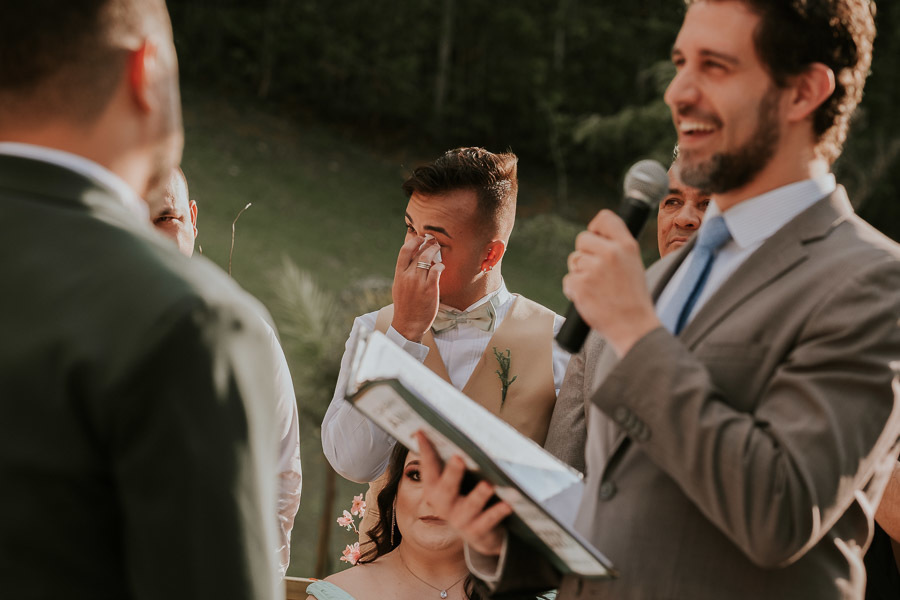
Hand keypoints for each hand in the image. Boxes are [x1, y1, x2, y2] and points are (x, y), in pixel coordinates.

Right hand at [391, 237, 443, 341]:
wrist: (408, 324)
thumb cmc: (405, 306)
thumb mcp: (399, 286)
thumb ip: (404, 272)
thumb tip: (412, 259)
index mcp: (399, 275)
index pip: (404, 251)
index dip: (413, 241)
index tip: (420, 238)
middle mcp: (408, 276)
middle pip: (419, 253)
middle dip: (428, 245)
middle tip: (434, 242)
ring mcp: (419, 282)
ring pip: (428, 259)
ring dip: (434, 251)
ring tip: (438, 249)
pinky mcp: (430, 289)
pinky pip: (436, 270)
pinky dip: (440, 266)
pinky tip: (441, 266)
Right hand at [416, 431, 511, 555]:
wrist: (480, 535)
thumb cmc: (466, 496)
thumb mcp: (455, 481)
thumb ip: (453, 461)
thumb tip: (459, 427)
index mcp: (434, 489)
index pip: (428, 468)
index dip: (425, 451)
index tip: (422, 432)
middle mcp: (443, 504)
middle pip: (446, 488)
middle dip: (452, 473)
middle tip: (458, 458)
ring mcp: (460, 519)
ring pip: (469, 506)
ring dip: (478, 496)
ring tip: (488, 485)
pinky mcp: (477, 531)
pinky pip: (488, 521)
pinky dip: (497, 512)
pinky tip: (508, 504)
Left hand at [562, 209, 660, 355]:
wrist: (633, 326)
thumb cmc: (633, 298)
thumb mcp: (634, 264)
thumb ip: (616, 249)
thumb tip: (593, 237)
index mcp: (627, 245)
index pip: (605, 218)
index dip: (596, 227)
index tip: (596, 237)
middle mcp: (610, 253)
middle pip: (582, 239)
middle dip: (584, 254)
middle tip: (597, 272)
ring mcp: (594, 268)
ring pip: (574, 260)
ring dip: (580, 273)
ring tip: (597, 288)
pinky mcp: (580, 284)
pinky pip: (568, 279)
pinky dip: (574, 290)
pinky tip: (590, 298)